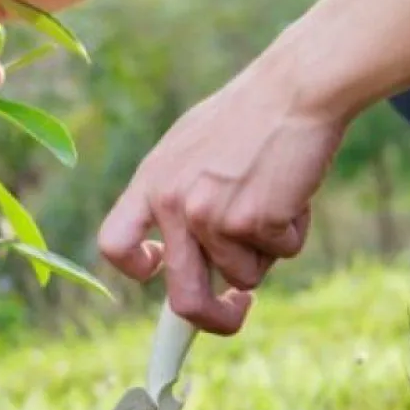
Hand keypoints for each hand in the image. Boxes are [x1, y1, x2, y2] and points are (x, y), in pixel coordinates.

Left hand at [96, 56, 343, 333]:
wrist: (295, 89)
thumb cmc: (250, 117)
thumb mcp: (190, 149)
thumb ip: (179, 197)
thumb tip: (178, 257)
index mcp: (151, 182)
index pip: (114, 245)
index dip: (136, 269)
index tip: (161, 271)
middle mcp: (174, 204)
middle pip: (183, 297)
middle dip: (213, 320)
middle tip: (236, 312)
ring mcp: (213, 215)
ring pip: (246, 274)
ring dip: (268, 249)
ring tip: (276, 195)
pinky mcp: (256, 221)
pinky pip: (283, 253)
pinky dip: (295, 230)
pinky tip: (294, 189)